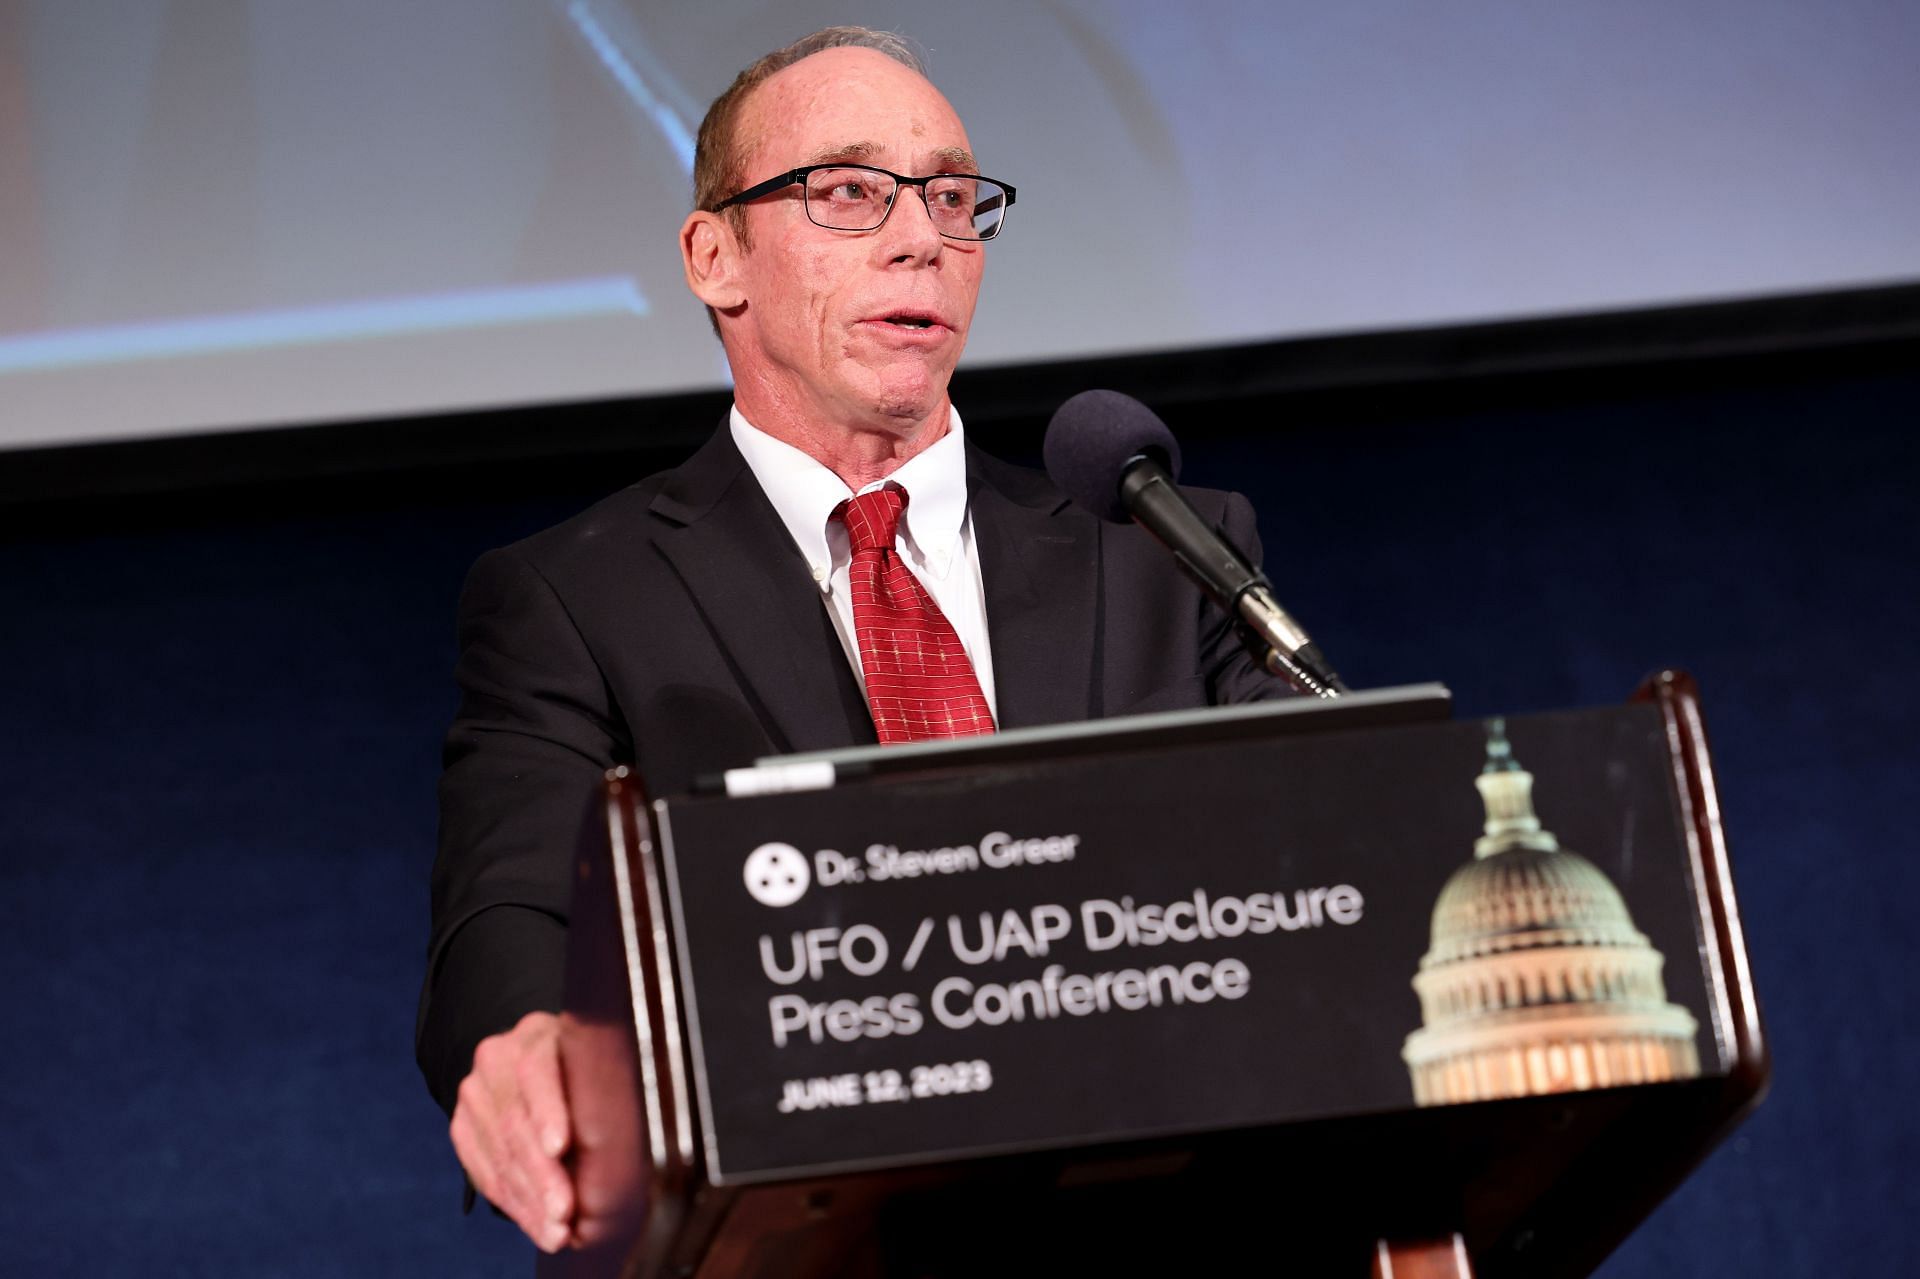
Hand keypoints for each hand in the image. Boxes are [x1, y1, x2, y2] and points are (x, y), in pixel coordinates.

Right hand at [450, 1011, 575, 1251]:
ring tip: (556, 1230)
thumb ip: (597, 1098)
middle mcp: (497, 1056)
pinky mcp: (461, 1122)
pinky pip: (481, 1170)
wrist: (533, 1063)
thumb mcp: (592, 1069)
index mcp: (537, 1034)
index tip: (560, 1147)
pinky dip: (512, 1203)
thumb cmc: (583, 1072)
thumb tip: (618, 1156)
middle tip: (564, 1212)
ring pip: (498, 1152)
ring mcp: (474, 1090)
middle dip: (541, 1175)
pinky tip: (536, 1223)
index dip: (547, 1111)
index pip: (536, 1070)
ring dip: (529, 1199)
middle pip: (515, 1121)